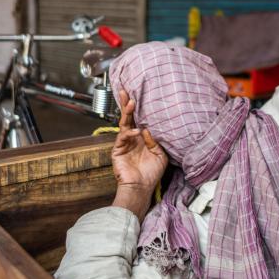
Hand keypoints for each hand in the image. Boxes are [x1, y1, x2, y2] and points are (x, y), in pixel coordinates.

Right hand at [111, 90, 167, 220]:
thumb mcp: (160, 155)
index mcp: (142, 137)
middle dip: (126, 104)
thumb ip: (156, 141)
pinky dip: (129, 133)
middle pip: (128, 117)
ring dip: (127, 113)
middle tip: (125, 90)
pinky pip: (122, 137)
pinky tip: (136, 132)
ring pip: (123, 124)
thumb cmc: (151, 173)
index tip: (138, 94)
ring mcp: (124, 143)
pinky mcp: (117, 150)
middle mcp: (132, 138)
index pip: (138, 119)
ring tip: (131, 103)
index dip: (137, 108)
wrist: (142, 187)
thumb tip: (147, 129)